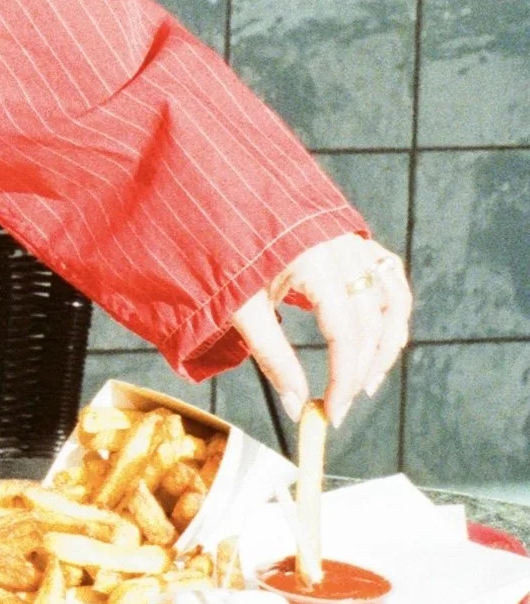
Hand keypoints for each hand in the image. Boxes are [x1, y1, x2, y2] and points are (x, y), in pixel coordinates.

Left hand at [230, 233, 411, 430]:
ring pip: (391, 296)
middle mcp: (341, 245)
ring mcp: (349, 236)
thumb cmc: (221, 244)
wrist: (213, 190)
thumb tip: (297, 407)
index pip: (346, 332)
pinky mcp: (349, 234)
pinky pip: (386, 271)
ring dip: (386, 341)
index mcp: (313, 259)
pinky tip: (383, 333)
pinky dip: (390, 305)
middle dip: (361, 368)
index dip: (344, 378)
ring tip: (369, 379)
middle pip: (371, 320)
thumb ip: (273, 356)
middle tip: (342, 403)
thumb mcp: (241, 305)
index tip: (333, 414)